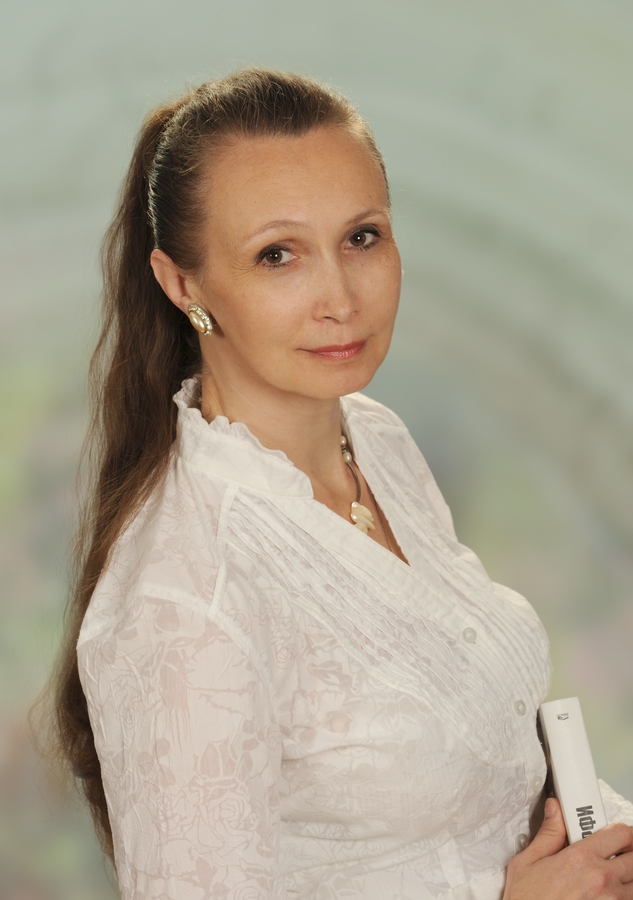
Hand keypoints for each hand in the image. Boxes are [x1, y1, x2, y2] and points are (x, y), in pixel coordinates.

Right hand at [504, 798, 632, 898]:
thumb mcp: (526, 863)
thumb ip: (548, 834)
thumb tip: (555, 810)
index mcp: (580, 858)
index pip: (619, 834)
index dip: (623, 831)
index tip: (618, 834)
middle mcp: (600, 879)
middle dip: (629, 854)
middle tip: (619, 855)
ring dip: (628, 879)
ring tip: (613, 879)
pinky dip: (622, 896)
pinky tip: (607, 895)